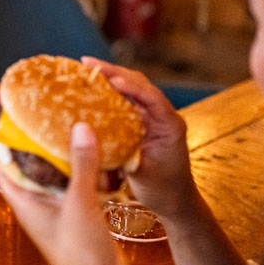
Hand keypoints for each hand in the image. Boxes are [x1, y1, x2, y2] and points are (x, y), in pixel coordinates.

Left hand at [0, 123, 128, 264]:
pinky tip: (94, 152)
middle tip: (45, 114)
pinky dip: (81, 170)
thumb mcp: (80, 204)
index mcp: (25, 203)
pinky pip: (74, 186)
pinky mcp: (77, 216)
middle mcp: (37, 206)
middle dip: (36, 144)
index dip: (3, 143)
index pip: (4, 167)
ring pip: (54, 176)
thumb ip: (82, 165)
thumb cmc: (80, 255)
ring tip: (70, 126)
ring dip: (61, 156)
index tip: (10, 116)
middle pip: (30, 168)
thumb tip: (80, 127)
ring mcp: (57, 212)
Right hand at [81, 58, 196, 220]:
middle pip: (140, 84)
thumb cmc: (163, 190)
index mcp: (170, 125)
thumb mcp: (142, 174)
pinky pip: (128, 101)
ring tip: (87, 68)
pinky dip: (112, 92)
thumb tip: (94, 141)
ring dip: (112, 77)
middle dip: (114, 72)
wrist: (176, 201)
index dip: (131, 86)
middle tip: (87, 63)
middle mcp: (163, 115)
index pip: (151, 97)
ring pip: (134, 88)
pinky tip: (94, 87)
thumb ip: (123, 154)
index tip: (111, 80)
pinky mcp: (144, 122)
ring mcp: (154, 117)